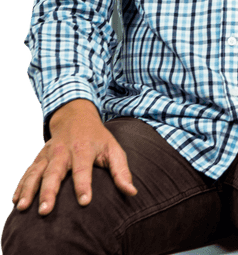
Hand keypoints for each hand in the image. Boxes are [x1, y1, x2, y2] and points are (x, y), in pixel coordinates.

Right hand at [11, 99, 136, 214]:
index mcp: (83, 150)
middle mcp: (63, 152)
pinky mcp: (38, 158)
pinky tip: (16, 200)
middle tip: (45, 210)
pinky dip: (20, 185)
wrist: (76, 117)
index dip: (84, 186)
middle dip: (49, 192)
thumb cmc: (98, 139)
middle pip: (54, 173)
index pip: (83, 169)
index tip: (84, 202)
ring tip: (23, 207)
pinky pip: (27, 172)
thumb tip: (132, 192)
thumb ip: (122, 171)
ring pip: (36, 173)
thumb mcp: (114, 150)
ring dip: (28, 190)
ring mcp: (48, 155)